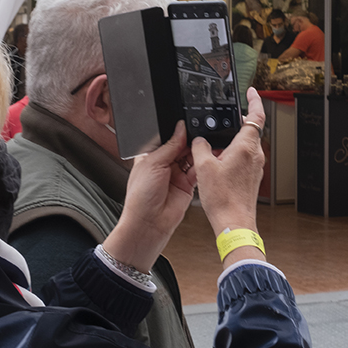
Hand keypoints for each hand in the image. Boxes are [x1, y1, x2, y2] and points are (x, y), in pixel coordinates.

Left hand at [104, 121, 195, 272]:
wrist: (149, 224)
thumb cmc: (141, 196)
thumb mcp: (153, 163)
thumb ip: (170, 145)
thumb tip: (181, 128)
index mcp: (151, 155)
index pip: (168, 137)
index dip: (178, 131)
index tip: (188, 123)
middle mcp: (164, 164)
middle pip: (182, 145)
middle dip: (190, 140)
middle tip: (198, 134)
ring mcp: (177, 174)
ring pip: (192, 156)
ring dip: (197, 151)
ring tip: (203, 146)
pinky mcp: (188, 184)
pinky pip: (199, 171)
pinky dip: (203, 164)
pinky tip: (206, 158)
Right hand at [192, 88, 265, 265]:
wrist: (234, 223)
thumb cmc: (224, 199)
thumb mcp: (204, 167)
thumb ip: (201, 147)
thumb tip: (200, 141)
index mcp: (247, 146)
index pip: (256, 115)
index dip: (254, 99)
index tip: (250, 91)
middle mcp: (255, 155)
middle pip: (248, 130)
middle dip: (234, 124)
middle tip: (221, 122)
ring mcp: (256, 167)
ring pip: (245, 146)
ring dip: (231, 142)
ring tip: (213, 149)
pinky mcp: (252, 177)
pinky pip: (243, 159)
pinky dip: (232, 156)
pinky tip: (217, 165)